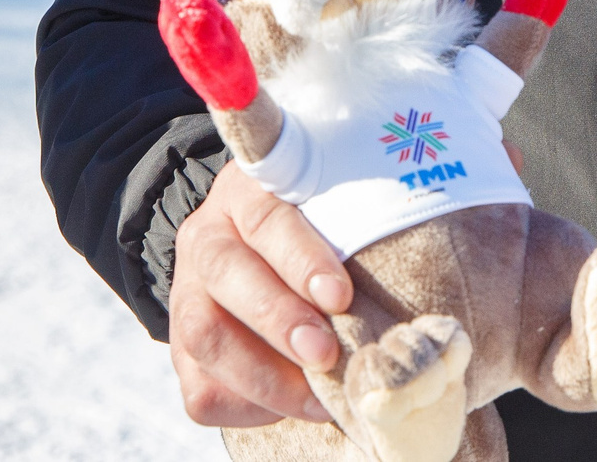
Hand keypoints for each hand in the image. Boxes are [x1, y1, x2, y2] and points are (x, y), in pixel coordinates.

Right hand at [167, 161, 352, 426]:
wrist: (260, 255)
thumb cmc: (323, 229)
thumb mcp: (335, 210)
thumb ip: (359, 230)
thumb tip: (414, 280)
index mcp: (247, 190)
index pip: (266, 216)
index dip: (300, 258)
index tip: (338, 295)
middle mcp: (207, 236)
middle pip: (227, 273)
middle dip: (279, 319)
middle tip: (325, 353)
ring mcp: (187, 294)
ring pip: (204, 336)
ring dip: (264, 374)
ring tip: (316, 397)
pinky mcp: (181, 352)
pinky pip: (201, 389)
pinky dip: (249, 404)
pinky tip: (293, 406)